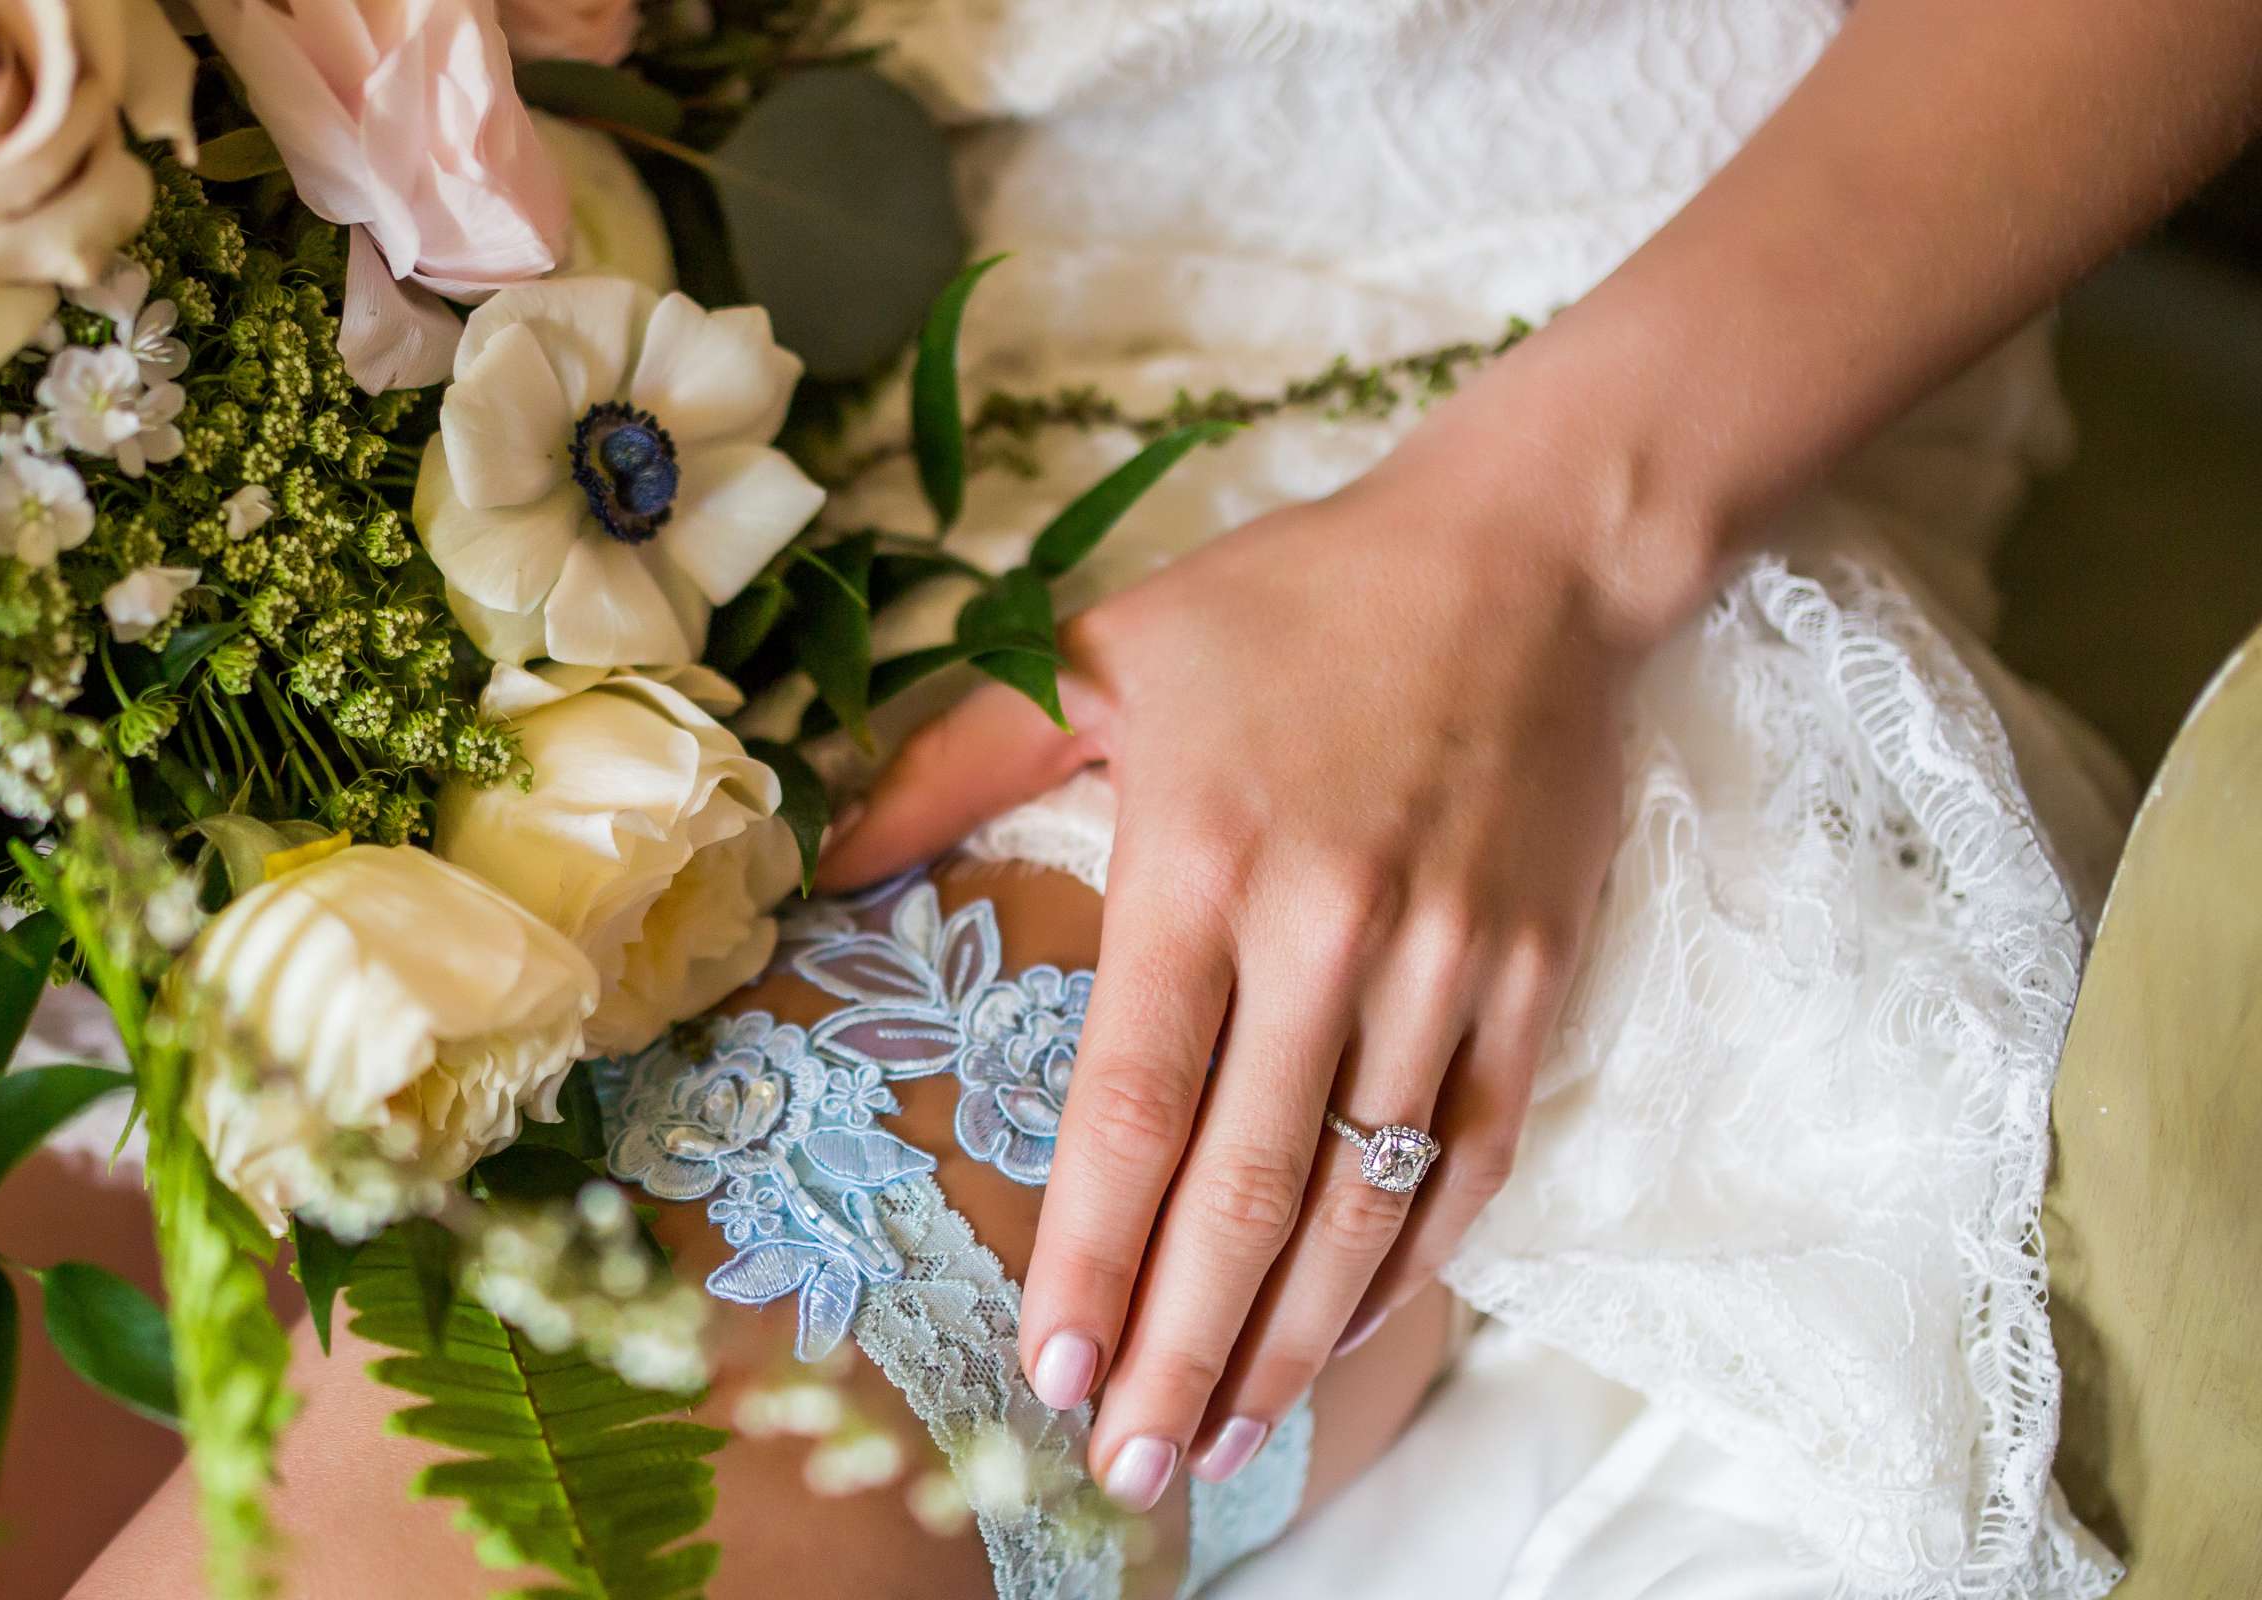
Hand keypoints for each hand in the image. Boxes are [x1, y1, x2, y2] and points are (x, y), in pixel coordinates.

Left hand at [816, 384, 1705, 1509]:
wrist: (1521, 556)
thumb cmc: (1290, 601)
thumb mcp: (1097, 643)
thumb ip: (948, 756)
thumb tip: (816, 862)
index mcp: (1200, 860)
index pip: (1131, 1108)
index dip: (1089, 1257)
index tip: (1046, 1370)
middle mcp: (1325, 931)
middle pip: (1243, 1190)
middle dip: (1179, 1347)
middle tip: (1123, 1463)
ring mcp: (1444, 962)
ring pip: (1363, 1197)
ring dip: (1293, 1339)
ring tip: (1226, 1439)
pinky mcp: (1533, 974)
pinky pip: (1473, 1150)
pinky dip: (1416, 1257)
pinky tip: (1356, 1328)